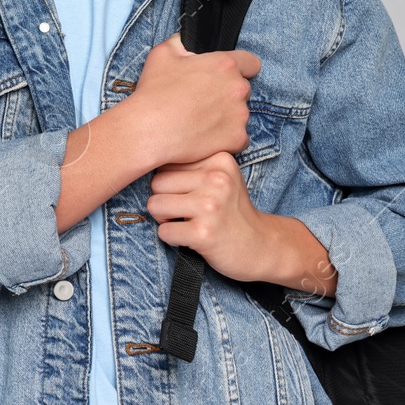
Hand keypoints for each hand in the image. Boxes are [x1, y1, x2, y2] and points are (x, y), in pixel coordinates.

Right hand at [130, 32, 258, 166]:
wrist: (149, 131)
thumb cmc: (155, 92)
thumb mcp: (162, 54)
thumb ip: (180, 43)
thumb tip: (184, 42)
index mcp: (224, 65)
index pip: (251, 62)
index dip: (241, 67)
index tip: (227, 76)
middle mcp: (238, 89)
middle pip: (243, 90)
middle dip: (227, 94)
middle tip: (203, 100)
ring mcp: (240, 116)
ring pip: (240, 115)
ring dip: (226, 117)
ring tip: (200, 121)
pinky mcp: (237, 139)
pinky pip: (239, 138)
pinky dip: (226, 138)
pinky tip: (205, 136)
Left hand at [147, 152, 276, 282]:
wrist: (261, 246)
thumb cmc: (231, 210)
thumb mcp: (220, 176)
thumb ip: (191, 164)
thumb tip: (143, 158)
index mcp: (219, 159)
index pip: (167, 161)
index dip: (171, 181)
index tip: (190, 193)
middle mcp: (216, 179)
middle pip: (156, 183)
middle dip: (163, 200)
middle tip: (186, 211)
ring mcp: (210, 206)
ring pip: (155, 205)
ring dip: (164, 220)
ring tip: (187, 223)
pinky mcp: (204, 233)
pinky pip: (163, 232)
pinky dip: (172, 239)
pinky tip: (192, 238)